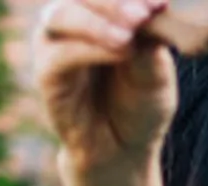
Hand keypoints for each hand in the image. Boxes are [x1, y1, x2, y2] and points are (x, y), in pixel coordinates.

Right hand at [32, 0, 178, 172]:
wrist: (123, 148)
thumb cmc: (140, 102)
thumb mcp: (156, 70)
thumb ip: (150, 41)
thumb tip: (155, 11)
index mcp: (100, 11)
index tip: (161, 4)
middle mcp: (73, 18)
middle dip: (115, 2)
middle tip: (144, 15)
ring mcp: (54, 43)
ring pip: (63, 14)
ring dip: (98, 23)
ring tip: (129, 37)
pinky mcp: (46, 73)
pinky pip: (60, 54)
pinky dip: (91, 50)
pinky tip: (119, 53)